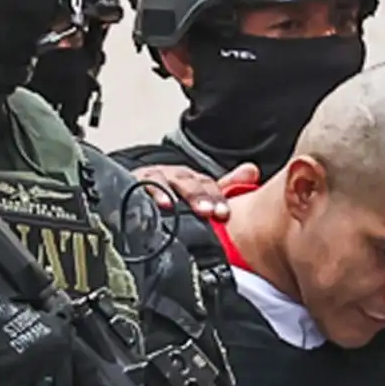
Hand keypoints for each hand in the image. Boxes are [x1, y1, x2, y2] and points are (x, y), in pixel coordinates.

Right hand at [131, 162, 260, 219]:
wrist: (136, 197)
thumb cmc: (172, 198)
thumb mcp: (200, 194)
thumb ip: (227, 186)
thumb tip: (252, 170)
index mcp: (193, 179)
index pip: (208, 185)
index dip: (216, 198)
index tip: (223, 215)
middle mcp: (173, 176)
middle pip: (186, 181)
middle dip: (196, 196)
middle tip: (206, 212)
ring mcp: (152, 179)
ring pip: (162, 181)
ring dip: (167, 192)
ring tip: (171, 206)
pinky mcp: (132, 185)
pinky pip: (137, 188)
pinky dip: (144, 195)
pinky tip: (148, 204)